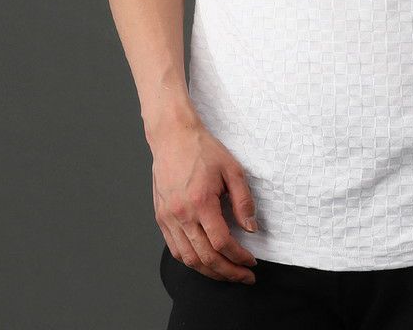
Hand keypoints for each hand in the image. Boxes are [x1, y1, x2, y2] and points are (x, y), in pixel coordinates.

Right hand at [151, 115, 259, 283]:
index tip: (251, 262)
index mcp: (201, 202)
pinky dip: (191, 261)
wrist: (173, 137)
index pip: (222, 243)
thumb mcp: (232, 170)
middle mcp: (181, 215)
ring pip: (188, 259)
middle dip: (228, 272)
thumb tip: (251, 229)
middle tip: (244, 276)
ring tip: (227, 273)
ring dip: (209, 272)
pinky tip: (205, 261)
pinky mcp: (161, 218)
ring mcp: (168, 218)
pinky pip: (175, 249)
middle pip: (205, 258)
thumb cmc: (203, 150)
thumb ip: (243, 201)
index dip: (239, 257)